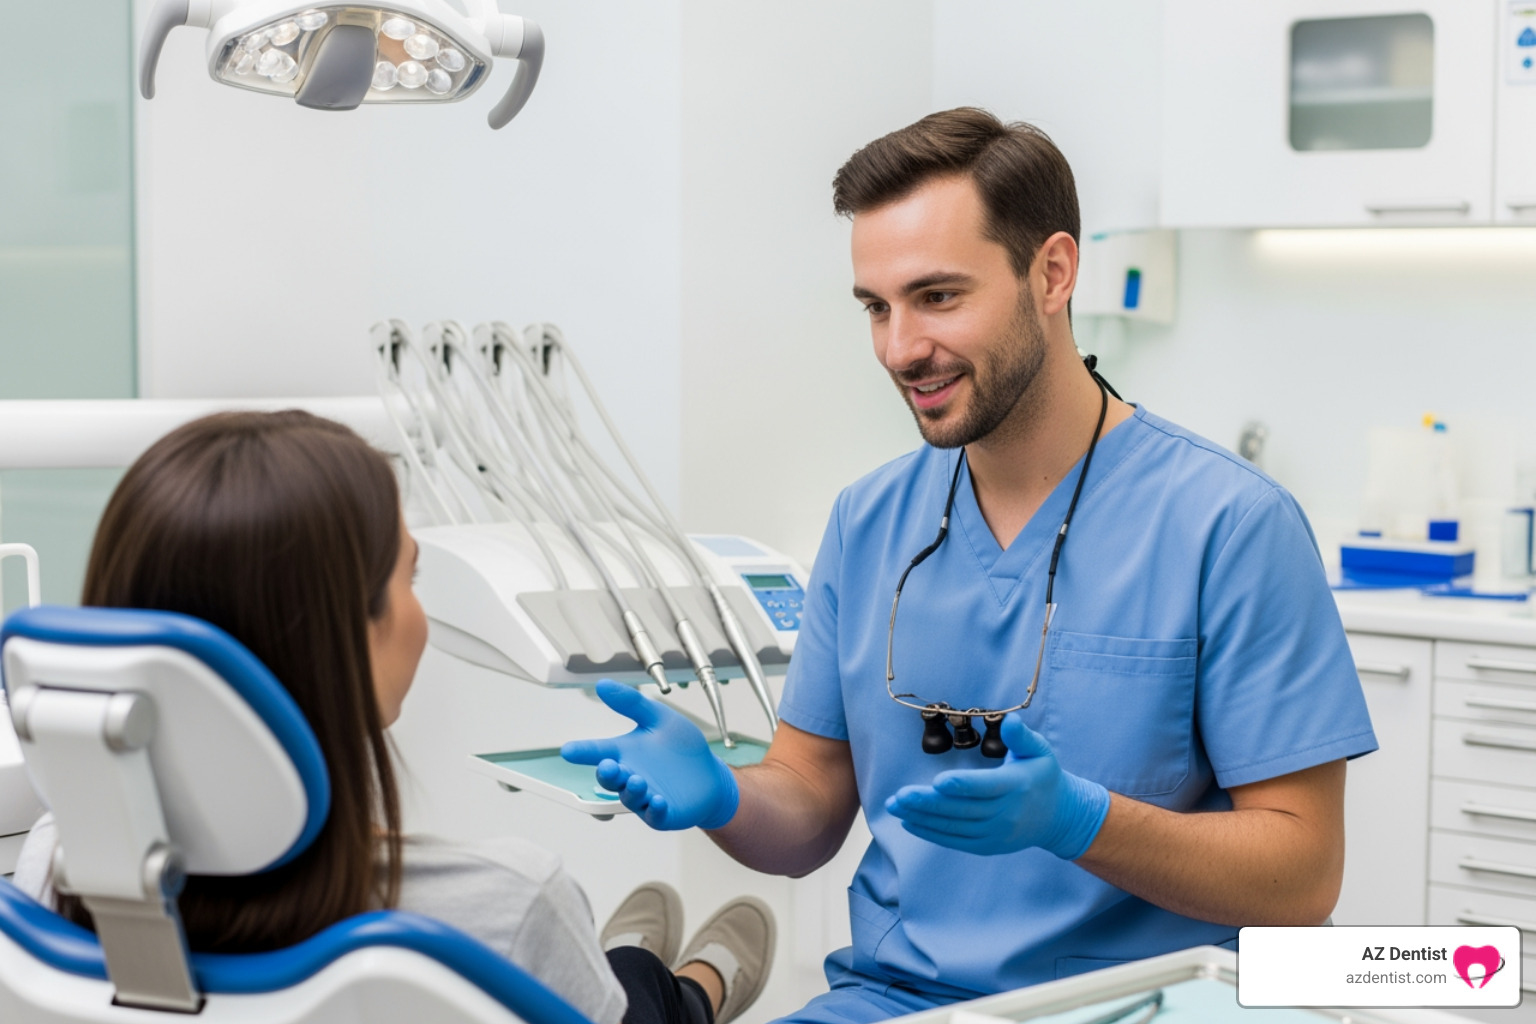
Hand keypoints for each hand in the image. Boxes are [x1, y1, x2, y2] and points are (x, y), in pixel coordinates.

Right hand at [560, 680, 739, 830]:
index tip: (568, 750)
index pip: (598, 751)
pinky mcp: (662, 813)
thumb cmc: (682, 749)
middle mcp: (630, 775)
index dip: (583, 751)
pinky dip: (654, 808)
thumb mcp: (659, 718)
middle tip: (607, 766)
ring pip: (630, 796)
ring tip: (637, 779)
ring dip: (631, 789)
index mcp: (625, 753)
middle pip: (610, 778)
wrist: (711, 775)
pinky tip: (658, 800)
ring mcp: (644, 796)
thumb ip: (632, 703)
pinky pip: (654, 814)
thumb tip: (603, 684)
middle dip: (607, 773)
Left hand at [884, 715, 1108, 858]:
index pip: (986, 787)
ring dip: (922, 818)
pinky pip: (956, 840)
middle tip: (899, 796)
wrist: (1059, 817)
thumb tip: (1011, 720)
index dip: (962, 785)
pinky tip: (909, 822)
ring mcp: (996, 833)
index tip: (938, 781)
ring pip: (955, 827)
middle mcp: (1006, 814)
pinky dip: (931, 833)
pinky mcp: (987, 845)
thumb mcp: (1040, 751)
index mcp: (1017, 786)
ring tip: (895, 806)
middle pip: (963, 809)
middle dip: (928, 803)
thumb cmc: (1043, 776)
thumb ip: (1022, 737)